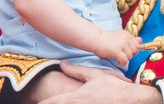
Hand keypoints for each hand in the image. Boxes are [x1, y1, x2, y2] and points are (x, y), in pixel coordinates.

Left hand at [39, 61, 160, 103]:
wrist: (130, 99)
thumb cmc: (113, 87)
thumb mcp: (95, 75)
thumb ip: (77, 70)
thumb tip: (62, 64)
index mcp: (75, 97)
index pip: (53, 102)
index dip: (42, 102)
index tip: (33, 102)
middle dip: (49, 103)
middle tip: (39, 102)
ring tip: (53, 101)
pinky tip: (76, 102)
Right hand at [94, 30, 141, 65]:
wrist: (95, 39)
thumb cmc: (106, 39)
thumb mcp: (120, 36)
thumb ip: (130, 39)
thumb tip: (140, 40)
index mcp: (127, 34)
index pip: (137, 44)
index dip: (133, 50)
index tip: (127, 52)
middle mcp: (126, 38)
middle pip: (135, 50)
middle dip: (130, 55)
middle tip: (123, 56)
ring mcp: (122, 44)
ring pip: (130, 56)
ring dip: (126, 59)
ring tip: (120, 59)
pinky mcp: (116, 51)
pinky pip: (124, 60)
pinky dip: (122, 63)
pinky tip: (118, 62)